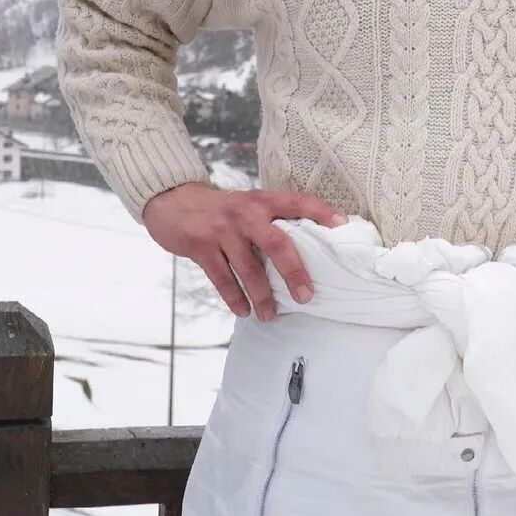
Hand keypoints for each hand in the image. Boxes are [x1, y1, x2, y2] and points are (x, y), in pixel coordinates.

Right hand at [142, 182, 348, 320]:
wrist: (172, 201)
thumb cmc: (220, 208)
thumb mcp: (247, 204)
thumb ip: (269, 220)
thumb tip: (303, 246)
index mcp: (261, 201)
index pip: (297, 202)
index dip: (321, 211)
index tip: (343, 224)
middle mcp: (245, 214)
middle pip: (276, 243)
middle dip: (294, 272)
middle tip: (306, 296)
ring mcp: (222, 231)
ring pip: (249, 268)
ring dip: (261, 296)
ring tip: (270, 315)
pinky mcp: (201, 247)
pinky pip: (222, 279)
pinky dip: (234, 298)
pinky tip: (243, 311)